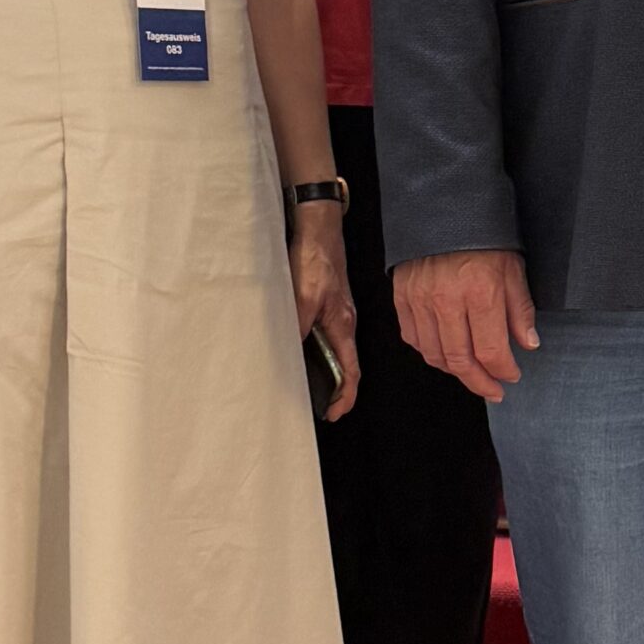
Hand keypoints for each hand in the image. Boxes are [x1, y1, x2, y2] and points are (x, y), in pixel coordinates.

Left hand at [288, 207, 361, 423]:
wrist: (318, 228)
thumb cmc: (316, 258)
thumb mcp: (302, 296)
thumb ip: (298, 326)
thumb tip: (291, 353)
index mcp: (344, 325)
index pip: (351, 371)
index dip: (345, 396)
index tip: (334, 414)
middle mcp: (343, 322)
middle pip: (345, 365)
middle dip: (336, 390)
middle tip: (320, 408)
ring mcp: (335, 313)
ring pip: (334, 351)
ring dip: (325, 372)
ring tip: (309, 388)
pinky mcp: (324, 304)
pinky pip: (323, 336)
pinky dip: (315, 353)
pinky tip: (298, 353)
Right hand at [393, 247, 537, 401]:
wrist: (444, 205)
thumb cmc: (483, 235)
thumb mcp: (513, 267)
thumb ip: (520, 309)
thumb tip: (528, 344)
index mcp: (480, 291)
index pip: (491, 350)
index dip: (503, 370)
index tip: (511, 376)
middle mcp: (446, 300)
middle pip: (460, 360)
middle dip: (480, 382)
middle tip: (493, 389)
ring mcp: (419, 299)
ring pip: (434, 355)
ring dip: (455, 371)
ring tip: (472, 373)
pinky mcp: (401, 297)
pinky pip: (413, 338)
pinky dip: (430, 352)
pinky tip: (446, 352)